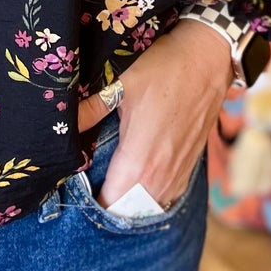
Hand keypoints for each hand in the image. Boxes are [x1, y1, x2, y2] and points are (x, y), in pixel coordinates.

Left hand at [75, 23, 234, 210]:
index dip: (93, 202)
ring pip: (152, 206)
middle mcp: (161, 175)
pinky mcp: (191, 165)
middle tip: (93, 189)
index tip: (79, 191)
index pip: (111, 203)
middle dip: (111, 205)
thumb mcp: (120, 85)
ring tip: (114, 188)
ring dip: (133, 204)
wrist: (208, 59)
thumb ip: (91, 110)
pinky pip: (169, 195)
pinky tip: (140, 182)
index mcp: (139, 161)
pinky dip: (153, 196)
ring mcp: (179, 173)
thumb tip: (63, 121)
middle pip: (131, 211)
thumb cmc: (164, 70)